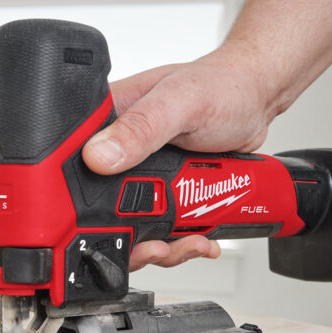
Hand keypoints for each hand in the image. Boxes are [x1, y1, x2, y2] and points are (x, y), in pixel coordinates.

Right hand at [83, 47, 272, 270]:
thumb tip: (98, 156)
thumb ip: (141, 128)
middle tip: (155, 244)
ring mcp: (142, 174)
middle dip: (129, 237)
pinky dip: (180, 241)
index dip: (82, 203)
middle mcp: (118, 150)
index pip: (75, 168)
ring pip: (133, 225)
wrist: (256, 101)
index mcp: (107, 122)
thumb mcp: (179, 103)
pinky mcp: (164, 190)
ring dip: (160, 246)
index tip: (109, 222)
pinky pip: (161, 225)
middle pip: (102, 209)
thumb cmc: (221, 87)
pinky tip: (198, 237)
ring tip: (186, 242)